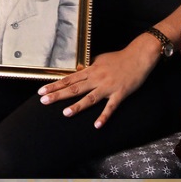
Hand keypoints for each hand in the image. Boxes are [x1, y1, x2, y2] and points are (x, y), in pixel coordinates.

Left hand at [39, 36, 161, 127]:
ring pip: (90, 98)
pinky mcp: (120, 93)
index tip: (41, 91)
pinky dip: (104, 116)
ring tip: (65, 113)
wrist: (139, 56)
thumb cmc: (120, 57)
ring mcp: (108, 87)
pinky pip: (111, 106)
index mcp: (91, 70)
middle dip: (58, 95)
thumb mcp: (100, 59)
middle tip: (43, 101)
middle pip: (74, 88)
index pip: (68, 79)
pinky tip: (97, 125)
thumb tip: (78, 71)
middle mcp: (97, 78)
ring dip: (77, 106)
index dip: (54, 85)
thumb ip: (89, 67)